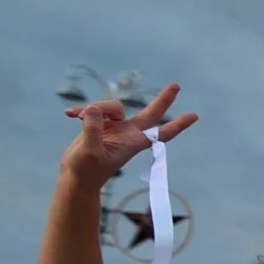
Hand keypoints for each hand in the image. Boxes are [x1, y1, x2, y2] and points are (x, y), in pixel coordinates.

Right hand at [59, 83, 195, 189]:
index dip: (178, 125)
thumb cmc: (85, 171)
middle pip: (150, 113)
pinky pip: (93, 109)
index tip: (195, 116)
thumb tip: (94, 109)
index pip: (161, 133)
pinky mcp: (100, 124)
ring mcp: (115, 127)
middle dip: (163, 99)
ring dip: (94, 108)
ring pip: (111, 106)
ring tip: (76, 117)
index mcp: (133, 142)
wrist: (75, 177)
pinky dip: (81, 110)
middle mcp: (128, 133)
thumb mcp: (89, 151)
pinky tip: (69, 115)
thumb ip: (92, 129)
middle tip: (178, 85)